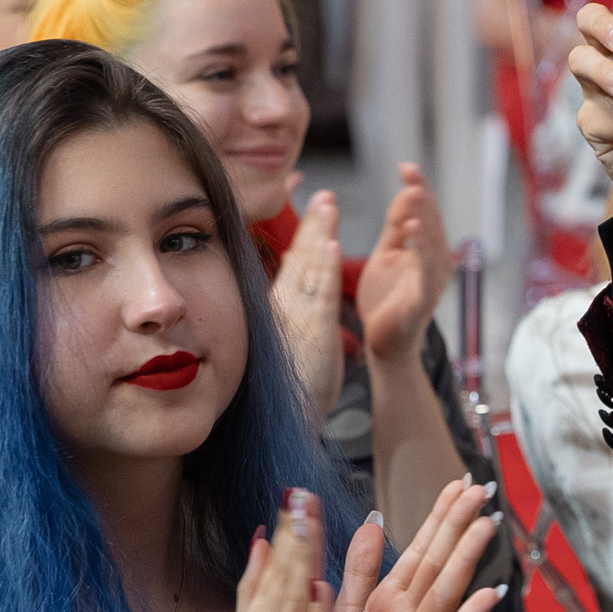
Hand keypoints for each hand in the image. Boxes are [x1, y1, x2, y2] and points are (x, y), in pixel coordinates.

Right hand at [212, 490, 333, 611]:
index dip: (278, 536)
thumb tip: (264, 557)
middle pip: (276, 579)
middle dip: (289, 534)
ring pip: (290, 602)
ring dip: (300, 562)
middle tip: (299, 491)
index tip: (290, 497)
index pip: (264, 576)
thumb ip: (261, 605)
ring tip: (310, 523)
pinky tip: (321, 591)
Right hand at [269, 187, 345, 413]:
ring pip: (310, 266)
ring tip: (329, 204)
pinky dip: (324, 266)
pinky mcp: (313, 329)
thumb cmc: (290, 385)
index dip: (304, 237)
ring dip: (320, 232)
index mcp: (281, 309)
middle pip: (300, 257)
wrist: (286, 415)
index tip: (314, 212)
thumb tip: (295, 306)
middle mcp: (285, 306)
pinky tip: (331, 243)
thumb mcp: (290, 345)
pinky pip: (320, 292)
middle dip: (312, 224)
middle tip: (324, 195)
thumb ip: (293, 320)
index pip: (294, 265)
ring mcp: (297, 316)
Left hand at [322, 479, 503, 611]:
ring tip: (487, 526)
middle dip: (458, 524)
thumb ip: (362, 570)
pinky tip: (489, 596)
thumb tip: (375, 524)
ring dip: (467, 559)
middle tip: (481, 489)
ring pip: (445, 592)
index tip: (458, 483)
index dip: (439, 515)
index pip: (420, 548)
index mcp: (391, 602)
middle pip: (438, 561)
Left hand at [358, 167, 453, 362]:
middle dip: (422, 196)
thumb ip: (396, 228)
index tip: (406, 167)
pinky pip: (426, 269)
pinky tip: (414, 229)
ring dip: (425, 216)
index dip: (417, 190)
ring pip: (433, 242)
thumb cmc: (386, 300)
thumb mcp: (387, 255)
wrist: (384, 344)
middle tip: (411, 172)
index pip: (423, 214)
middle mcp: (436, 263)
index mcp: (425, 251)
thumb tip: (406, 194)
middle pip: (433, 223)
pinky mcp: (424, 299)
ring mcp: (433, 281)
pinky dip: (422, 248)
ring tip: (415, 193)